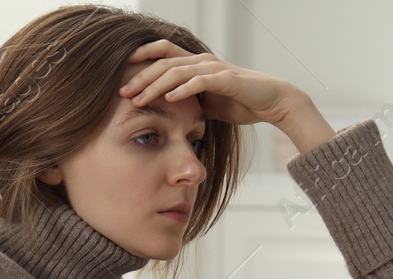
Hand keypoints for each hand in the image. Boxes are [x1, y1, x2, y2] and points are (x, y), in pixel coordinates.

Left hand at [117, 39, 300, 128]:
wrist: (271, 102)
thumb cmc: (239, 102)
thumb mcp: (206, 102)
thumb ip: (188, 101)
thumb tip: (167, 110)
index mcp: (196, 64)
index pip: (163, 53)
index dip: (142, 58)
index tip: (121, 74)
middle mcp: (202, 61)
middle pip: (164, 62)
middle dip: (141, 77)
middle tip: (122, 92)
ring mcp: (214, 69)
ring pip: (178, 71)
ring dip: (155, 85)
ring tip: (139, 99)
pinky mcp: (227, 80)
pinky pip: (200, 82)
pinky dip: (183, 90)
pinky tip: (170, 99)